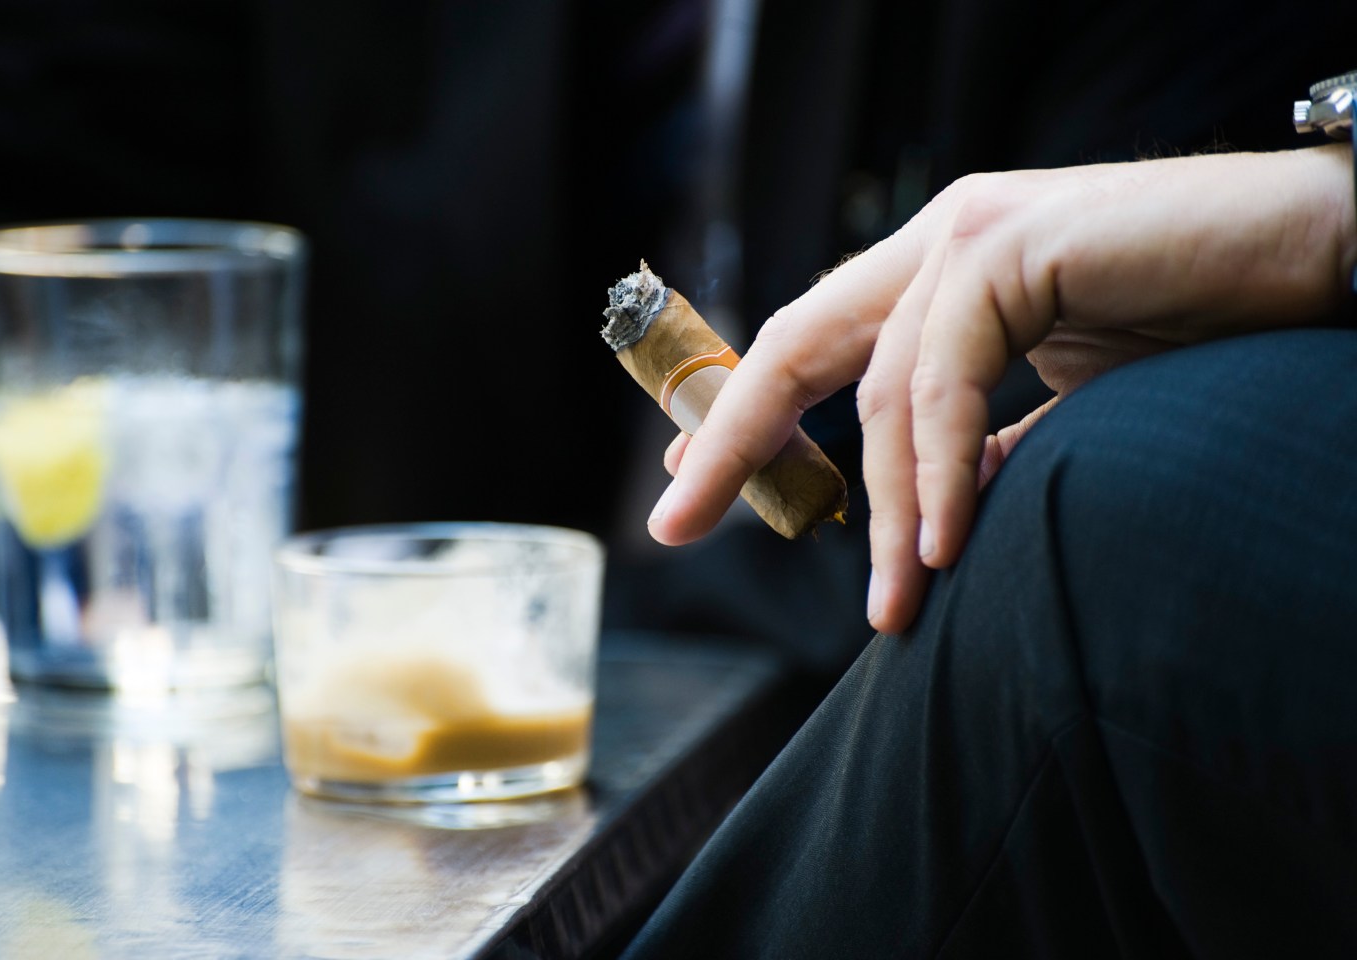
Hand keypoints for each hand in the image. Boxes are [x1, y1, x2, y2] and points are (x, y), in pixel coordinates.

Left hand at [647, 145, 1355, 632]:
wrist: (1323, 267)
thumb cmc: (1207, 336)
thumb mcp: (1065, 401)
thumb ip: (987, 437)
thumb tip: (928, 512)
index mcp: (944, 272)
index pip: (813, 346)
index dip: (746, 417)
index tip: (690, 484)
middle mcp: (942, 240)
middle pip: (795, 347)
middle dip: (729, 440)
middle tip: (673, 525)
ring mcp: (975, 231)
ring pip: (876, 386)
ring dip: (880, 510)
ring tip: (892, 607)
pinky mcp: (1017, 240)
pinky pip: (943, 377)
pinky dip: (937, 471)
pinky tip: (943, 546)